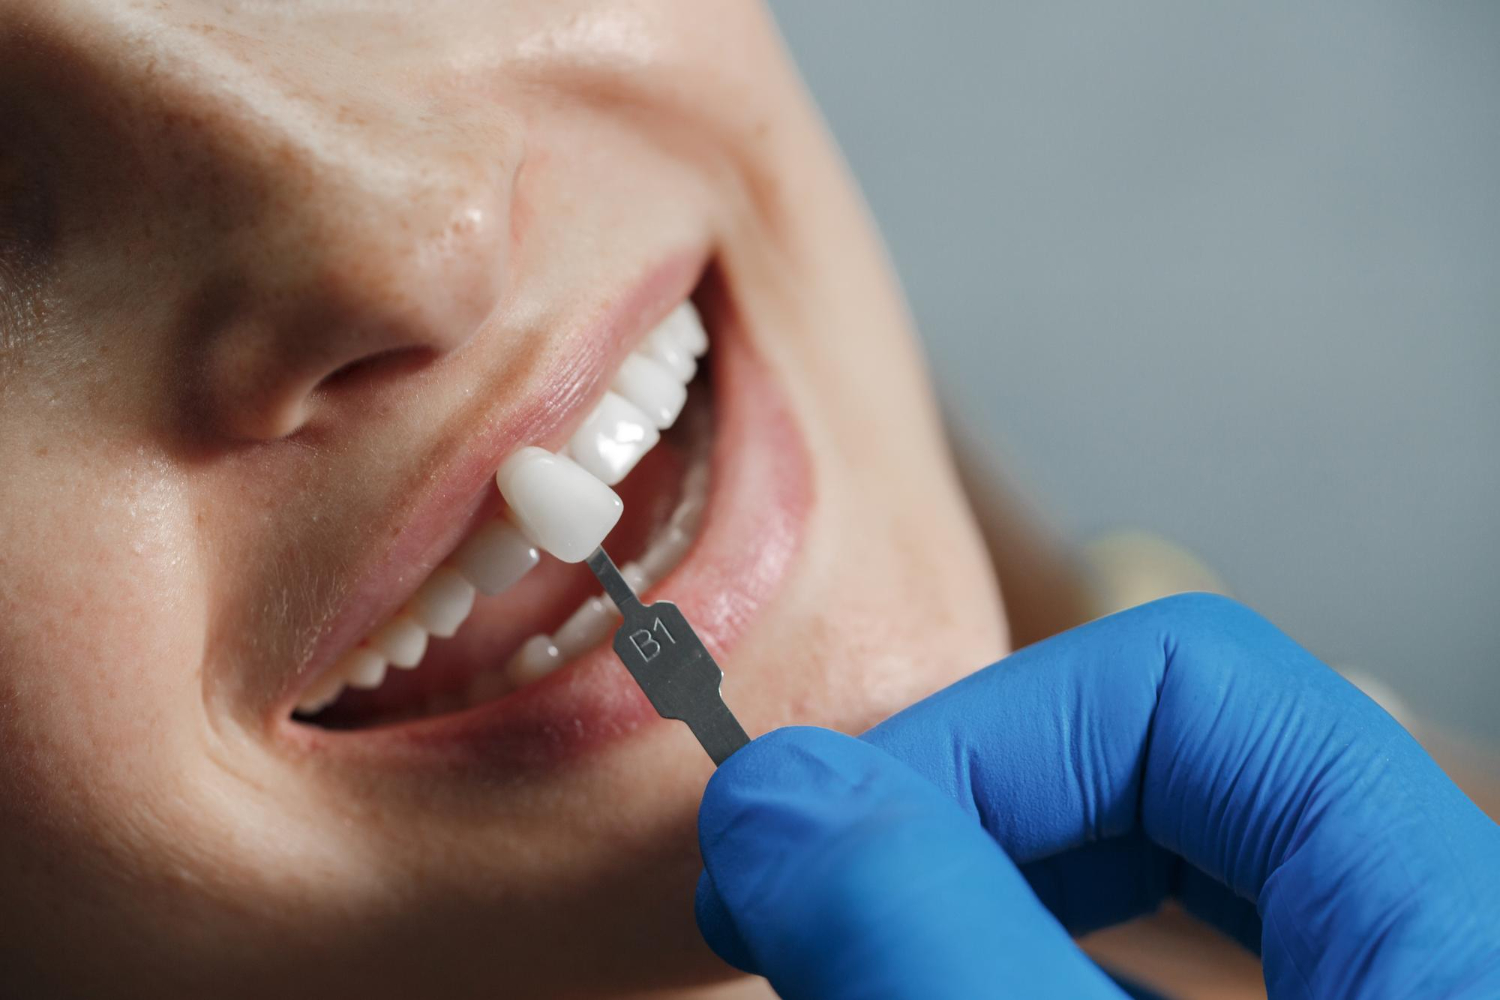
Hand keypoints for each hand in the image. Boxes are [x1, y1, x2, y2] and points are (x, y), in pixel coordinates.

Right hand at [695, 594, 1499, 998]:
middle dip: (956, 807)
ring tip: (837, 941)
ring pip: (1135, 896)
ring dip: (958, 893)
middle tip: (812, 882)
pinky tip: (921, 980)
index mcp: (1453, 933)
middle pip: (1165, 770)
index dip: (981, 725)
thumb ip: (938, 944)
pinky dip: (1002, 966)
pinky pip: (1129, 981)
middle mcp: (1422, 956)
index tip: (823, 821)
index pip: (1192, 679)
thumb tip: (779, 803)